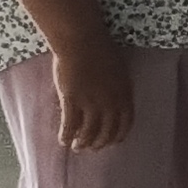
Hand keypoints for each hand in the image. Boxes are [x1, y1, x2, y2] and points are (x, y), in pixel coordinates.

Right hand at [51, 31, 135, 151]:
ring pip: (88, 133)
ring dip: (82, 143)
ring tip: (77, 147)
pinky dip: (66, 135)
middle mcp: (109, 102)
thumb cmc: (100, 49)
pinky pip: (69, 125)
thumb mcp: (118, 71)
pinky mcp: (72, 100)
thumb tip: (112, 102)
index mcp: (123, 94)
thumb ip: (117, 89)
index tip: (113, 142)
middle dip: (100, 143)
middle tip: (92, 148)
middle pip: (106, 132)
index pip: (125, 124)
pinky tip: (63, 140)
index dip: (118, 136)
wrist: (82, 40)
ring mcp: (90, 102)